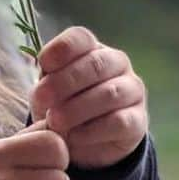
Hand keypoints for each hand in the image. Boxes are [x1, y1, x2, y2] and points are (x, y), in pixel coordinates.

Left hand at [28, 26, 147, 169]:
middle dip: (65, 81)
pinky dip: (92, 131)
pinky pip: (118, 122)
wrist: (85, 141)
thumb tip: (42, 88)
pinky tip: (72, 138)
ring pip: (109, 93)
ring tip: (54, 122)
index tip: (43, 64)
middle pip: (95, 63)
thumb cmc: (63, 105)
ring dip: (77, 108)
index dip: (61, 48)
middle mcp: (117, 63)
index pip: (80, 38)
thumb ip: (45, 83)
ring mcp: (131, 90)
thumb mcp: (48, 90)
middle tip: (41, 99)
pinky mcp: (137, 120)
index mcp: (91, 49)